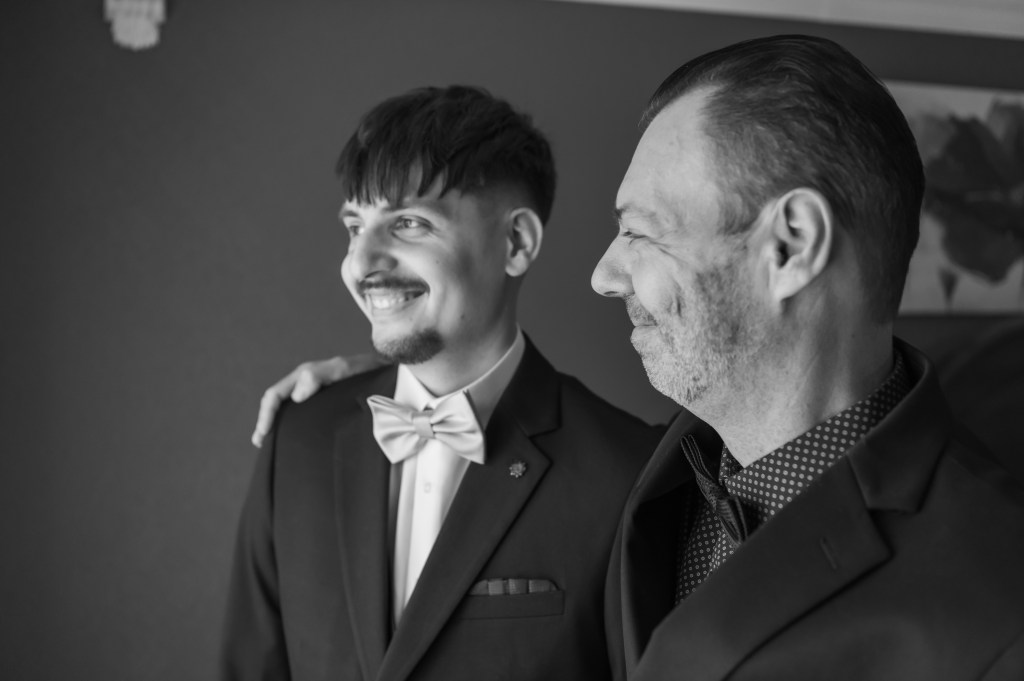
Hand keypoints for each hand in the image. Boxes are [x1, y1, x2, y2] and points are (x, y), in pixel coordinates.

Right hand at [251, 353, 384, 446]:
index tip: (262, 435)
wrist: (383, 371)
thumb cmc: (363, 369)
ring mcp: (312, 394)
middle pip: (276, 403)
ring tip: (271, 445)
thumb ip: (319, 377)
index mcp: (304, 375)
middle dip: (265, 422)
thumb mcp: (342, 370)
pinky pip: (301, 414)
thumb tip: (296, 396)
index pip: (275, 395)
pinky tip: (293, 439)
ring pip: (286, 410)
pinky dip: (291, 426)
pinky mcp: (322, 403)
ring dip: (277, 425)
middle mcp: (304, 384)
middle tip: (261, 445)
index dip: (265, 415)